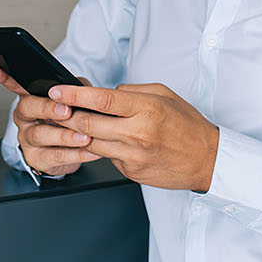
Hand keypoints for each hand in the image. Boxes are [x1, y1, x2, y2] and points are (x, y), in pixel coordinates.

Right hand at [0, 63, 101, 176]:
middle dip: (48, 108)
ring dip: (65, 136)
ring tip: (85, 137)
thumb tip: (80, 86)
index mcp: (30, 98)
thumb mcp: (73, 100)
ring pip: (41, 135)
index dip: (2, 76)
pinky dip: (76, 154)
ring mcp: (27, 139)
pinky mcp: (37, 159)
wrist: (70, 151)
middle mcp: (24, 118)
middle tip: (66, 110)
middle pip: (29, 108)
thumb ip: (76, 89)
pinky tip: (90, 150)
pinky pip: (55, 156)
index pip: (14, 83)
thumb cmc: (68, 121)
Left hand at [47, 83, 218, 191]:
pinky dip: (100, 147)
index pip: (102, 99)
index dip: (74, 95)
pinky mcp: (131, 171)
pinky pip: (106, 157)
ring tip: (70, 123)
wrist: (206, 160)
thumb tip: (107, 92)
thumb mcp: (164, 95)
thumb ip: (132, 91)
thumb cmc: (187, 125)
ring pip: (91, 142)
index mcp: (147, 108)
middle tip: (55, 108)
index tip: (57, 90)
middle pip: (88, 124)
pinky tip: (103, 140)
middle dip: (66, 115)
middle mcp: (138, 133)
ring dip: (77, 133)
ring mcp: (133, 155)